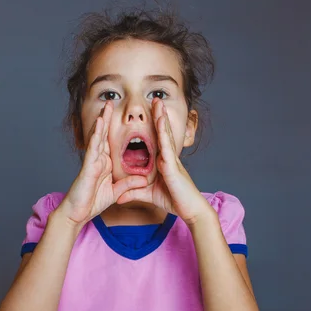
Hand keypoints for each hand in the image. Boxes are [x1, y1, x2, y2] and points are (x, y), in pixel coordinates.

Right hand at [57, 101, 148, 226]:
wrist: (77, 214)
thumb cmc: (92, 203)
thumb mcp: (116, 192)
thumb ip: (128, 184)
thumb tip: (144, 179)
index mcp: (104, 164)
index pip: (111, 143)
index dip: (115, 129)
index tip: (123, 117)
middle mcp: (97, 160)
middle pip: (103, 135)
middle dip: (107, 118)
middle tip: (112, 102)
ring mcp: (92, 162)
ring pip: (97, 137)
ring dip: (102, 121)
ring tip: (106, 106)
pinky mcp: (87, 167)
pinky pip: (93, 148)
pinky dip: (96, 134)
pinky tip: (100, 123)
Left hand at [117, 98, 212, 224]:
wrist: (191, 210)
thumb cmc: (175, 201)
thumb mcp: (149, 196)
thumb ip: (135, 194)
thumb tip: (120, 198)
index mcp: (164, 162)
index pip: (157, 141)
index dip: (154, 127)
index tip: (150, 114)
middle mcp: (168, 158)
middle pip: (163, 133)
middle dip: (159, 116)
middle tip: (155, 100)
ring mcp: (171, 161)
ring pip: (166, 135)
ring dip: (162, 118)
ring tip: (158, 103)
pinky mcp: (172, 167)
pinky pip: (166, 147)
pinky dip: (164, 134)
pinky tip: (161, 122)